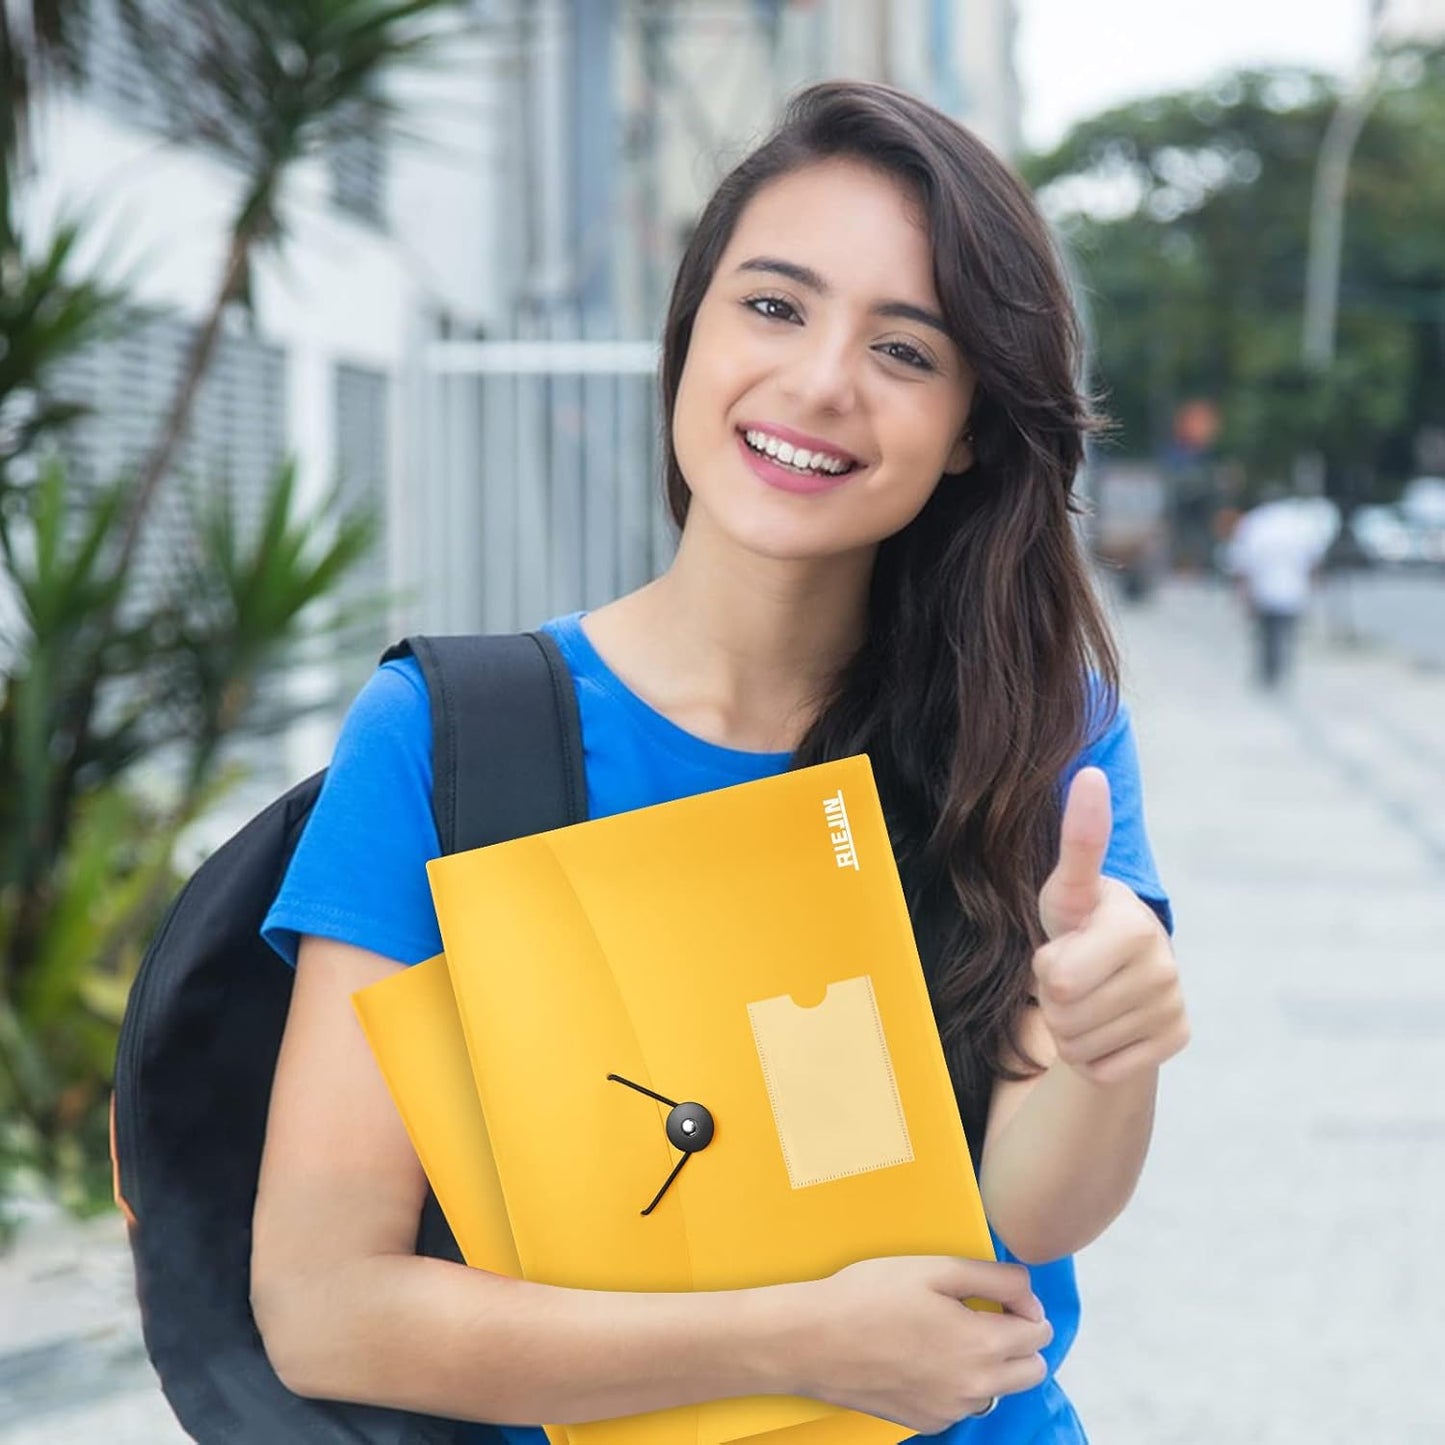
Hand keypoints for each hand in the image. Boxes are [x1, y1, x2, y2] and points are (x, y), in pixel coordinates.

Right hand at [786, 1256, 1051, 1434]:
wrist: (814, 1340)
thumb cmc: (871, 1295)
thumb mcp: (936, 1269)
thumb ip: (996, 1279)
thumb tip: (1030, 1296)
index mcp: (981, 1346)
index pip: (1040, 1333)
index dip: (1025, 1307)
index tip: (999, 1295)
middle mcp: (974, 1388)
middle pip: (1033, 1371)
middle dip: (1020, 1340)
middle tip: (982, 1313)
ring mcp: (951, 1411)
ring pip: (999, 1389)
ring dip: (990, 1364)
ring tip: (949, 1333)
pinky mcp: (928, 1422)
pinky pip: (964, 1404)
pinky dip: (958, 1382)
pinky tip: (924, 1356)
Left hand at [1034, 767, 1189, 1086]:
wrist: (1112, 972)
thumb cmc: (1080, 922)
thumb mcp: (1067, 887)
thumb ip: (1078, 840)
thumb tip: (1090, 773)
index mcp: (1131, 924)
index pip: (1059, 976)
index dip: (1047, 967)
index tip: (1068, 942)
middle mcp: (1162, 963)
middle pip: (1064, 1012)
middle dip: (1051, 997)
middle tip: (1068, 973)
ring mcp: (1173, 1003)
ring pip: (1080, 1044)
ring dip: (1068, 1027)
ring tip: (1084, 996)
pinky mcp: (1177, 1038)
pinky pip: (1104, 1069)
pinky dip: (1091, 1056)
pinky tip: (1104, 1025)